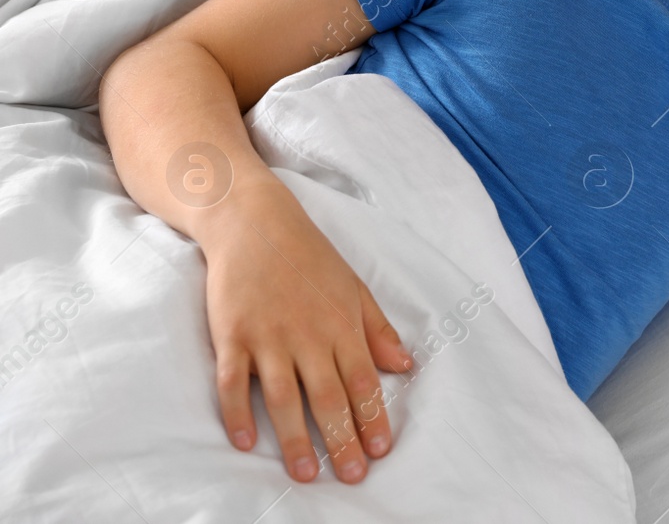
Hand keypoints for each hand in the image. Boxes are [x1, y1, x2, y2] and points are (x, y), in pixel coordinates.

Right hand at [198, 177, 412, 483]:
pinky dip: (238, 414)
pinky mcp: (232, 336)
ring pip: (284, 398)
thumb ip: (377, 330)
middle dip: (343, 440)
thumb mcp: (354, 289)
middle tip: (352, 476)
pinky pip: (234, 383)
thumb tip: (405, 365)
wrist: (255, 224)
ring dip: (296, 439)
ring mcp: (268, 337)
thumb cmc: (309, 257)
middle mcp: (308, 335)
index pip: (364, 381)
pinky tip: (247, 443)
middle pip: (329, 397)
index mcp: (342, 324)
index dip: (373, 418)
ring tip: (307, 474)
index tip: (381, 450)